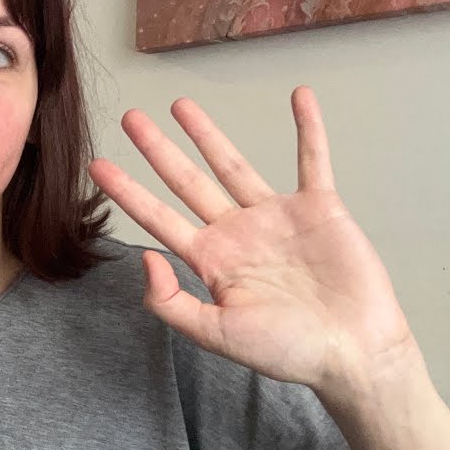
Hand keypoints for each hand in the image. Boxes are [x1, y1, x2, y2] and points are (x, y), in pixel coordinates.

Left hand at [88, 87, 417, 390]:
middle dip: (158, 150)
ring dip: (208, 135)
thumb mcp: (217, 334)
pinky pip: (312, 160)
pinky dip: (308, 128)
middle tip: (130, 118)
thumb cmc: (287, 351)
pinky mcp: (319, 208)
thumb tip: (145, 257)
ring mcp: (275, 218)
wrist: (352, 353)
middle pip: (187, 182)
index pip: (158, 218)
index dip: (127, 192)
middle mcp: (236, 233)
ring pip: (233, 166)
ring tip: (180, 105)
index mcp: (210, 261)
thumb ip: (172, 303)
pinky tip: (299, 96)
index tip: (98, 165)